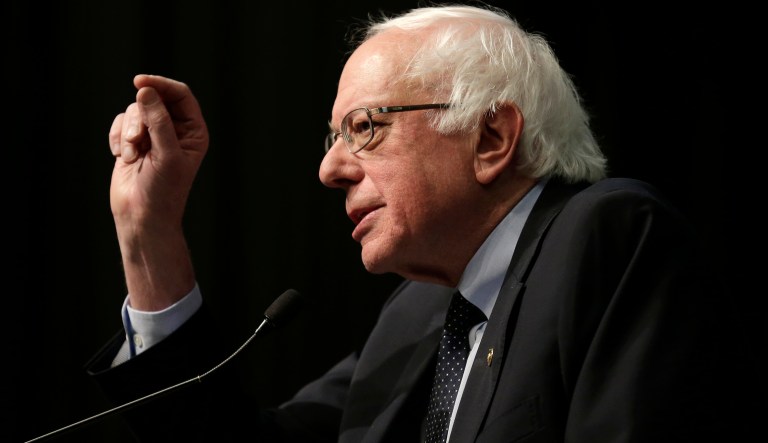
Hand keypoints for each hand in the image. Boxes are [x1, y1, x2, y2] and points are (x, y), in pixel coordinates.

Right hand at [107, 75, 206, 309]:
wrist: (142, 217)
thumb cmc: (163, 190)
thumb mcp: (167, 154)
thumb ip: (159, 121)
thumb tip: (146, 90)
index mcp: (194, 131)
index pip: (180, 95)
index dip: (161, 85)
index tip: (140, 83)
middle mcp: (175, 130)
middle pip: (154, 100)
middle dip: (141, 117)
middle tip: (136, 140)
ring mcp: (153, 135)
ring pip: (135, 110)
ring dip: (129, 132)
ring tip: (131, 156)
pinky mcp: (132, 141)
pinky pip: (121, 122)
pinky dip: (117, 137)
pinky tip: (121, 157)